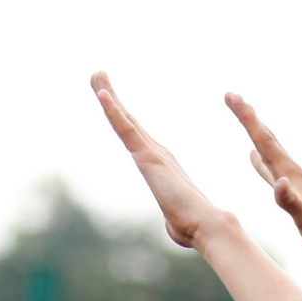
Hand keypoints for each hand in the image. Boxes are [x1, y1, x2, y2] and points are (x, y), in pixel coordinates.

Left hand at [93, 73, 233, 250]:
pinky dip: (113, 111)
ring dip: (107, 95)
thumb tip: (175, 222)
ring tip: (95, 74)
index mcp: (160, 164)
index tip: (110, 98)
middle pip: (127, 120)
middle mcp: (156, 152)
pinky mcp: (147, 157)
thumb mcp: (174, 219)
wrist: (206, 224)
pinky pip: (126, 129)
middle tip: (98, 75)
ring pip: (124, 118)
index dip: (122, 115)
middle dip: (111, 96)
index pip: (135, 135)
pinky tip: (102, 94)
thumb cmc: (192, 226)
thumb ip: (170, 215)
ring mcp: (151, 152)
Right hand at [229, 93, 301, 264]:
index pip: (264, 140)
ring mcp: (292, 179)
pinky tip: (253, 156)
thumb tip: (279, 183)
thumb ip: (291, 201)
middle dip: (247, 116)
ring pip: (268, 148)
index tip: (232, 96)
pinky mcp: (292, 190)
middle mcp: (291, 170)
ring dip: (254, 131)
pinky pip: (270, 167)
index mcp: (290, 173)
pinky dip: (259, 158)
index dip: (247, 118)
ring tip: (243, 116)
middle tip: (231, 96)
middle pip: (265, 137)